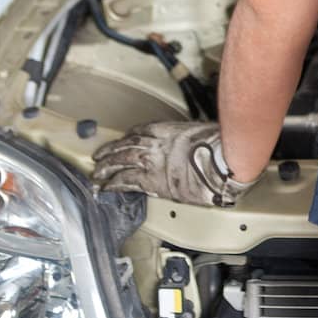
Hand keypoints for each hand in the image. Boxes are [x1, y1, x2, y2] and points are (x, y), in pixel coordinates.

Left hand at [92, 122, 257, 207]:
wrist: (220, 161)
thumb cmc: (219, 147)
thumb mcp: (202, 134)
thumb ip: (190, 140)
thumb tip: (193, 146)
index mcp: (168, 130)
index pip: (142, 131)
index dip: (130, 136)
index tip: (124, 139)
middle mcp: (155, 143)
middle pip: (127, 145)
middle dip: (111, 151)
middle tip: (99, 156)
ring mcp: (152, 162)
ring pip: (121, 162)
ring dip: (107, 167)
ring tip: (97, 174)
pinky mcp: (152, 181)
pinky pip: (127, 182)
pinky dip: (114, 184)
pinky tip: (106, 188)